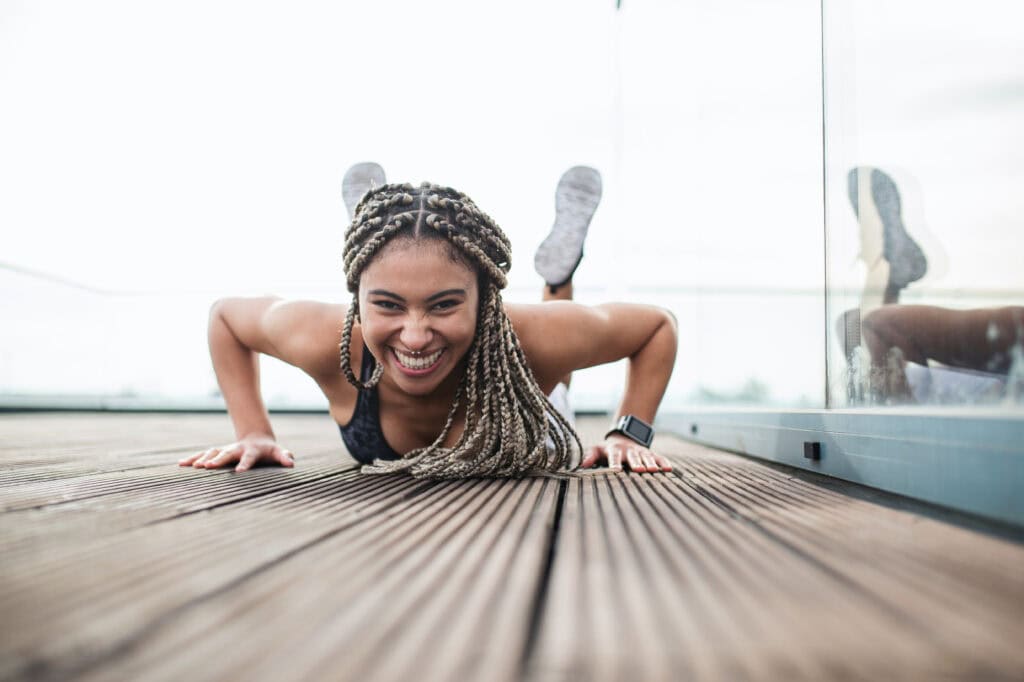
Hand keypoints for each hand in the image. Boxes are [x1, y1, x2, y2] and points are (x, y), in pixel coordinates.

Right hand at [178, 434, 294, 471]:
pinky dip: (193, 459)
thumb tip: (291, 463)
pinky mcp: (217, 452)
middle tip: (208, 467)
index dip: (245, 464)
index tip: (239, 472)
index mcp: (252, 451)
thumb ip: (284, 457)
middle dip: (218, 460)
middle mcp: (236, 449)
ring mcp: (225, 449)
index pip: (249, 458)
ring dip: (202, 459)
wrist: (256, 438)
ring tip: (193, 467)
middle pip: (227, 454)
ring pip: (212, 453)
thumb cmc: (269, 451)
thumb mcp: (278, 453)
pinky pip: (203, 455)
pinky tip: (181, 464)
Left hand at [580, 434, 671, 472]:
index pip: (614, 457)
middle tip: (639, 470)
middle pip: (633, 457)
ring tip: (654, 470)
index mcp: (615, 450)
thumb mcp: (597, 450)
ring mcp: (640, 452)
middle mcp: (629, 450)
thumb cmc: (607, 450)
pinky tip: (669, 469)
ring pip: (646, 457)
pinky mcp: (650, 454)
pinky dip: (663, 462)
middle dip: (636, 463)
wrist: (623, 438)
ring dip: (650, 463)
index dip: (615, 463)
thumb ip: (590, 456)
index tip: (616, 471)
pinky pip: (658, 457)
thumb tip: (582, 465)